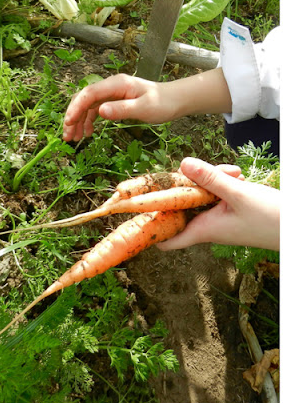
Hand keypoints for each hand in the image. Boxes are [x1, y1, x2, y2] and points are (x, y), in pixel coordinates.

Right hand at [62, 70, 232, 141]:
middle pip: (83, 99)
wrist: (176, 100)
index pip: (88, 94)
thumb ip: (122, 109)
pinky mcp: (113, 101)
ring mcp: (111, 93)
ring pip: (87, 106)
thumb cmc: (163, 103)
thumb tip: (100, 111)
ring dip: (78, 121)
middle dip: (72, 117)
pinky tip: (87, 133)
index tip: (69, 123)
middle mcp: (110, 86)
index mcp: (116, 84)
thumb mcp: (144, 108)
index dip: (76, 108)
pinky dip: (88, 122)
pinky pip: (95, 110)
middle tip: (67, 135)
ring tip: (74, 139)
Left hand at [157, 157, 279, 251]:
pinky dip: (221, 182)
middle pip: (178, 207)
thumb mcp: (239, 194)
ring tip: (233, 172)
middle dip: (180, 187)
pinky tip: (237, 174)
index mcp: (202, 229)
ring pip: (198, 196)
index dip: (149, 228)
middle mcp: (206, 225)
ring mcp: (218, 218)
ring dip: (207, 181)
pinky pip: (214, 194)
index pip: (166, 238)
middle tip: (189, 171)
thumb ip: (209, 179)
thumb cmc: (272, 219)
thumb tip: (180, 164)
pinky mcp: (229, 210)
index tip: (134, 210)